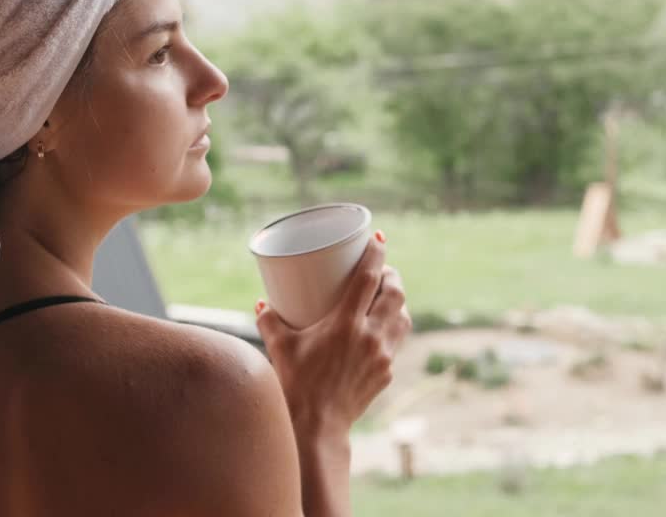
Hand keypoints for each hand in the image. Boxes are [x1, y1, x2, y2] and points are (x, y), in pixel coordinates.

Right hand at [254, 233, 412, 435]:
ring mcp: (382, 355)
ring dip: (398, 300)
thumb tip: (262, 302)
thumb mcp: (279, 347)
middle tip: (381, 269)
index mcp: (345, 324)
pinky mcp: (386, 371)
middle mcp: (370, 336)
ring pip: (403, 316)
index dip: (376, 255)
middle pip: (394, 293)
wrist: (317, 427)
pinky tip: (384, 325)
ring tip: (387, 293)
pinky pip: (397, 340)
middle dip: (392, 275)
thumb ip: (269, 320)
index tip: (378, 239)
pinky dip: (394, 325)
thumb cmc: (296, 385)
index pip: (369, 279)